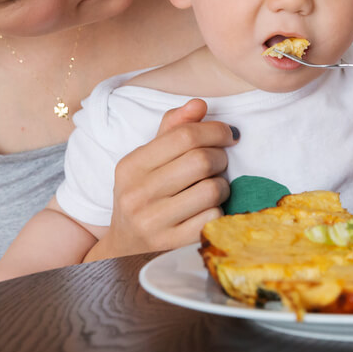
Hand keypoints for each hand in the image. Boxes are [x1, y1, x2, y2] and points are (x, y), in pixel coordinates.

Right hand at [104, 99, 235, 254]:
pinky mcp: (170, 245)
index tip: (227, 134)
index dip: (215, 130)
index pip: (184, 135)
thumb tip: (200, 104)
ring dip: (222, 185)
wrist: (124, 247)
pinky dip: (218, 210)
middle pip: (201, 161)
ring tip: (213, 186)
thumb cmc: (143, 194)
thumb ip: (172, 129)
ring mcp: (153, 222)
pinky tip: (208, 209)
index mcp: (131, 165)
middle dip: (220, 157)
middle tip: (220, 161)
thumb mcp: (147, 160)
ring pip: (211, 190)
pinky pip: (212, 218)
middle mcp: (137, 193)